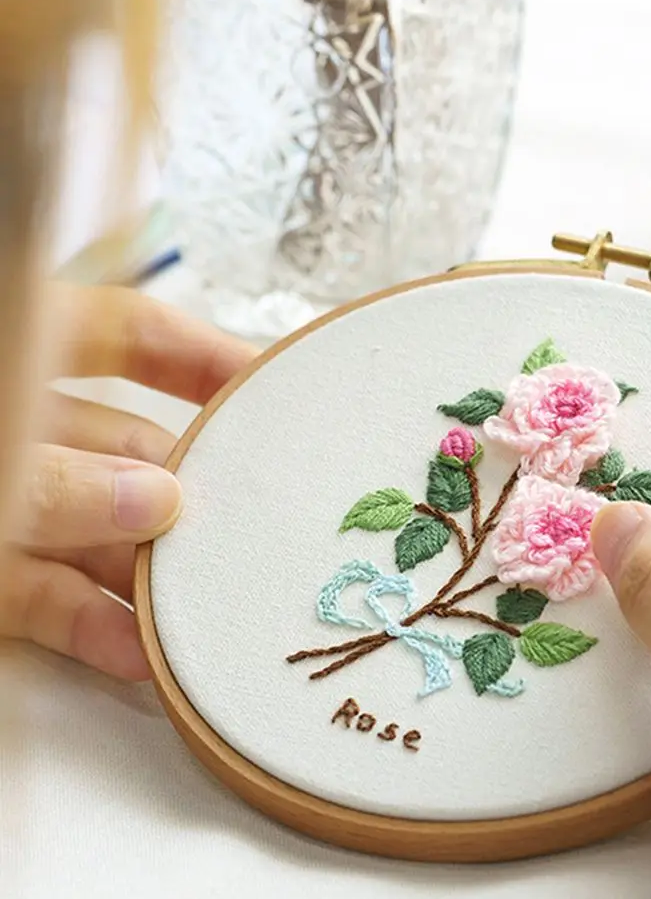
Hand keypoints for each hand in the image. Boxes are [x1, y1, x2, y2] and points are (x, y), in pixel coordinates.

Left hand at [0, 284, 257, 681]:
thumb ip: (55, 481)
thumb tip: (160, 501)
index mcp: (23, 353)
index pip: (132, 336)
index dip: (207, 356)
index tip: (278, 389)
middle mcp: (27, 426)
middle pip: (130, 450)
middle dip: (195, 494)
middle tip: (261, 527)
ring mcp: (10, 500)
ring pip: (96, 533)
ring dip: (151, 577)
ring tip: (217, 612)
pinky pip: (46, 595)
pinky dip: (89, 627)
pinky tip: (140, 658)